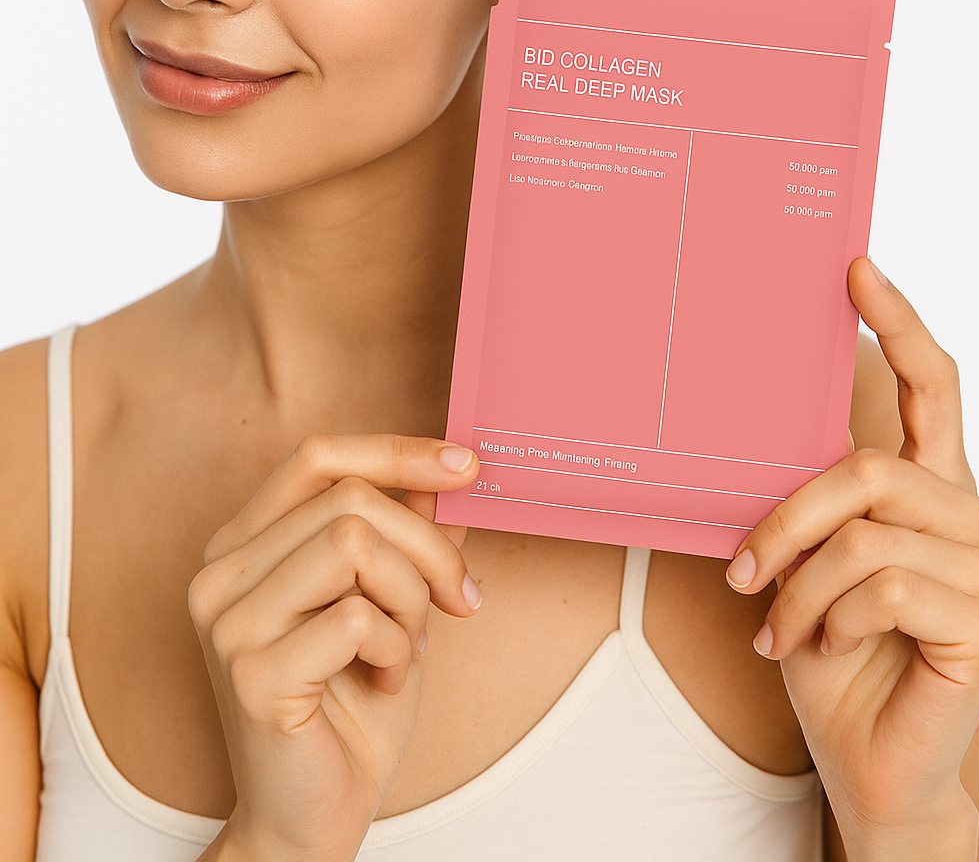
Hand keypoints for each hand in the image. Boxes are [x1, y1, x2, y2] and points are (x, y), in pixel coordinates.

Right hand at [188, 433, 480, 861]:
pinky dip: (395, 647)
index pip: (317, 457)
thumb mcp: (387, 604)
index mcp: (243, 545)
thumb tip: (445, 475)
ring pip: (354, 545)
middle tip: (459, 597)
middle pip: (350, 500)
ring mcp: (228, 623)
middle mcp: (220, 574)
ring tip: (407, 644)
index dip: (397, 452)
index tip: (465, 466)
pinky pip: (356, 618)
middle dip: (426, 545)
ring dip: (409, 597)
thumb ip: (402, 538)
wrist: (309, 819)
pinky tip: (384, 678)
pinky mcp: (251, 674)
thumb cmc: (346, 712)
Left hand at [725, 258, 978, 860]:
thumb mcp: (806, 558)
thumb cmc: (831, 648)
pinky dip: (828, 617)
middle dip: (789, 517)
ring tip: (778, 626)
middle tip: (745, 568)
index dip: (900, 321)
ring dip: (799, 585)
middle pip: (869, 467)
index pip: (935, 383)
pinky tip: (823, 646)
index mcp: (934, 486)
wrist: (866, 760)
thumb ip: (809, 494)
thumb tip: (756, 415)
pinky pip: (880, 585)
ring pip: (866, 529)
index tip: (855, 268)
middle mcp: (972, 516)